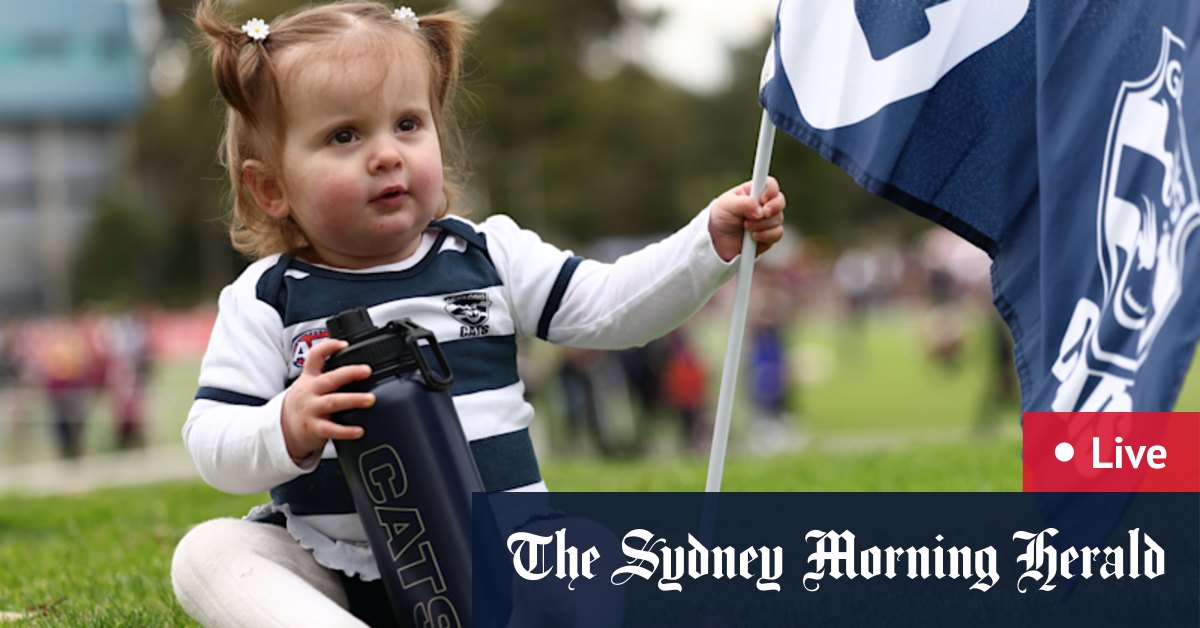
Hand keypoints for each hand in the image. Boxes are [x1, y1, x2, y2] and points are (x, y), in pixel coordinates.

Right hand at [280, 338, 373, 461]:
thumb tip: (357, 364)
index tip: (345, 344)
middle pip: (329, 379)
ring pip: (332, 402)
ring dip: (352, 400)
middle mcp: (309, 391)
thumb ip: (328, 373)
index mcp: (310, 378)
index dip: (328, 347)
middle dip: (349, 373)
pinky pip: (330, 429)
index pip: (314, 357)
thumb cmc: (305, 404)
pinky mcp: (312, 428)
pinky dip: (345, 431)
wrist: (284, 429)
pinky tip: (358, 431)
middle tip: (367, 370)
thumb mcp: (309, 384)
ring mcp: (310, 409)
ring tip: (370, 399)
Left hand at [707, 176, 785, 261]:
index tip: (762, 199)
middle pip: (780, 200)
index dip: (770, 190)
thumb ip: (744, 203)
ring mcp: (768, 220)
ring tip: (746, 227)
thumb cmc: (721, 216)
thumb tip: (760, 212)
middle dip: (773, 207)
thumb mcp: (727, 205)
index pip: (770, 184)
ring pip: (778, 218)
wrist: (718, 240)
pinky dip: (766, 235)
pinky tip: (753, 236)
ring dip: (762, 224)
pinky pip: (777, 233)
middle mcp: (764, 204)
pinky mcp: (769, 235)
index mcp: (754, 191)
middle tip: (762, 214)